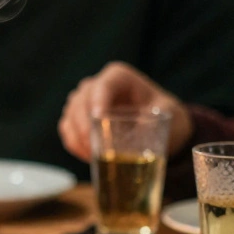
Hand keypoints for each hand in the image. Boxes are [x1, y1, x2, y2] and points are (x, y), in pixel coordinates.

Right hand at [58, 62, 192, 161]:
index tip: (100, 120)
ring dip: (77, 137)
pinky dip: (73, 143)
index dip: (98, 101)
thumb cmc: (163, 113)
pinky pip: (67, 128)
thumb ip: (152, 124)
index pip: (103, 85)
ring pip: (70, 114)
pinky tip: (87, 156)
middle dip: (84, 125)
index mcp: (119, 77)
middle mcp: (98, 85)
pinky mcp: (78, 118)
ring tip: (93, 156)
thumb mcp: (166, 115)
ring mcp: (85, 101)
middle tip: (96, 148)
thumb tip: (132, 143)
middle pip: (81, 100)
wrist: (160, 122)